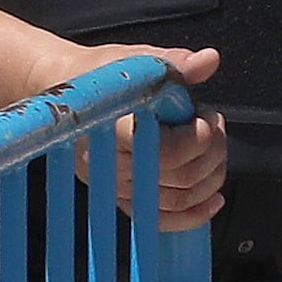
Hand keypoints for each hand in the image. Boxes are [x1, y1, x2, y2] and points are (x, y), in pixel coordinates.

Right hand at [99, 44, 228, 229]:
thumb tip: (208, 61)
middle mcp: (110, 166)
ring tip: (213, 148)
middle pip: (179, 177)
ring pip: (178, 200)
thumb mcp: (139, 60)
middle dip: (211, 151)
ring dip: (210, 176)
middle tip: (213, 126)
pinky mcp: (122, 198)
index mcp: (112, 130)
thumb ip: (177, 62)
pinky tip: (212, 200)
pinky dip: (193, 215)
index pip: (167, 152)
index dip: (198, 138)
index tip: (205, 116)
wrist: (67, 91)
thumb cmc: (101, 75)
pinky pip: (162, 220)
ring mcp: (115, 187)